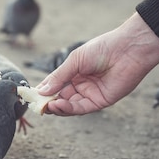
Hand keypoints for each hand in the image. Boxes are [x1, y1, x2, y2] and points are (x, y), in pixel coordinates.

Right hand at [37, 13, 158, 115]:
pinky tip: (58, 105)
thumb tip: (41, 90)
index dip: (43, 91)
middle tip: (36, 105)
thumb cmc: (103, 48)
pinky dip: (68, 109)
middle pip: (60, 98)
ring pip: (69, 106)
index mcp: (74, 72)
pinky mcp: (100, 101)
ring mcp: (90, 94)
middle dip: (48, 102)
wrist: (128, 49)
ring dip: (57, 107)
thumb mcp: (75, 60)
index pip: (55, 85)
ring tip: (47, 106)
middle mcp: (81, 84)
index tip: (30, 96)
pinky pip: (81, 108)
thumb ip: (59, 76)